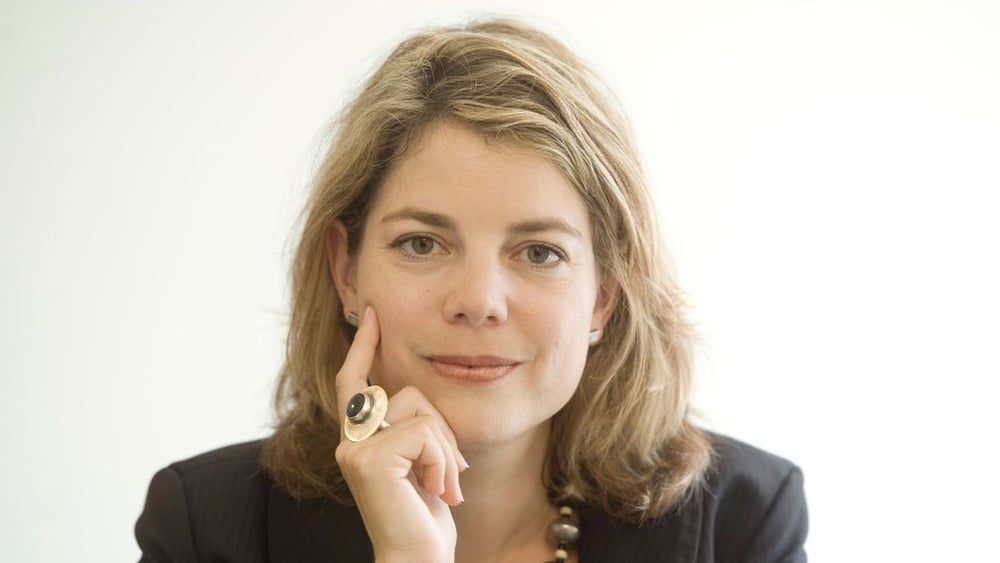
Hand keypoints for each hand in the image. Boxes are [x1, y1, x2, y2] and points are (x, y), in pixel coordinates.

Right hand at [335, 307, 467, 562]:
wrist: (418, 559)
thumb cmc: (425, 517)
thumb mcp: (422, 463)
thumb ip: (415, 430)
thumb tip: (423, 400)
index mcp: (361, 440)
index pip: (355, 381)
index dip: (364, 346)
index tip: (373, 314)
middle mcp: (349, 441)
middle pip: (407, 392)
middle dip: (441, 427)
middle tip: (451, 472)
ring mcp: (355, 449)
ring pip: (420, 409)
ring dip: (445, 448)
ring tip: (444, 486)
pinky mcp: (370, 459)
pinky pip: (423, 431)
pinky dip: (442, 459)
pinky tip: (439, 491)